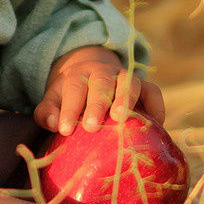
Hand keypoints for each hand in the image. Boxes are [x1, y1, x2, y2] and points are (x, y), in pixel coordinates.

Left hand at [34, 46, 164, 135]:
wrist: (91, 73)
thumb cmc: (70, 96)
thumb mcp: (53, 99)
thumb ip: (47, 112)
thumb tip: (53, 123)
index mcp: (79, 74)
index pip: (73, 87)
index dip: (68, 108)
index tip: (64, 130)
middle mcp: (104, 72)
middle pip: (102, 82)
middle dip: (97, 104)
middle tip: (91, 126)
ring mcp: (125, 78)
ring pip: (129, 81)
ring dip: (126, 98)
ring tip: (121, 119)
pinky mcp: (144, 87)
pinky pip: (153, 92)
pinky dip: (156, 106)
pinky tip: (155, 125)